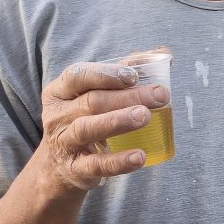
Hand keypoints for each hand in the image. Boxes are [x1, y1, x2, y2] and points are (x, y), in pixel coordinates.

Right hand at [34, 62, 165, 193]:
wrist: (58, 166)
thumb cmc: (84, 119)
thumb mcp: (93, 95)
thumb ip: (125, 73)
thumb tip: (165, 54)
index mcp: (60, 91)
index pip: (78, 75)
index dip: (106, 74)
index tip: (133, 75)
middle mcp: (58, 115)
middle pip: (93, 101)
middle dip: (128, 96)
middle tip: (161, 95)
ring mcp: (65, 143)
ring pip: (89, 129)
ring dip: (119, 121)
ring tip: (146, 116)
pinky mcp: (76, 169)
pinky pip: (97, 164)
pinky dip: (119, 161)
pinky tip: (140, 156)